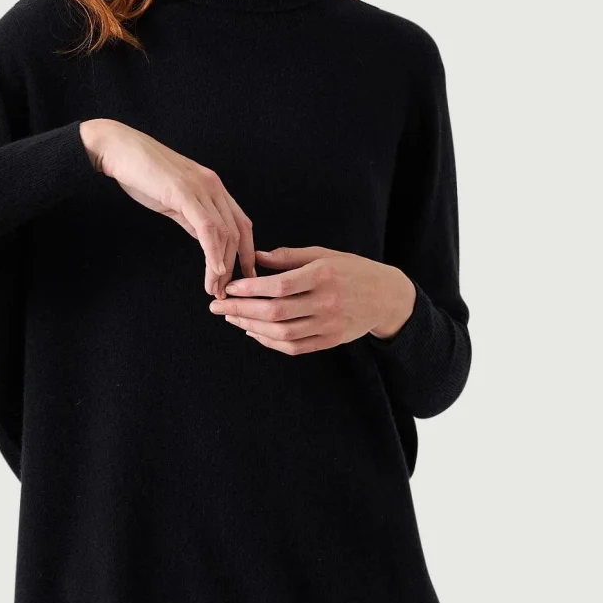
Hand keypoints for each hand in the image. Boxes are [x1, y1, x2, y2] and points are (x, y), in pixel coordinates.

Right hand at [79, 119, 256, 297]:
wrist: (119, 150)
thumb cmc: (142, 173)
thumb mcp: (174, 199)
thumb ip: (191, 217)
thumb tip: (204, 238)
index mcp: (213, 187)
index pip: (241, 223)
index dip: (245, 252)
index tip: (243, 276)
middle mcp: (213, 186)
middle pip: (237, 232)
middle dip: (234, 266)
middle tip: (224, 291)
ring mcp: (201, 188)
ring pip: (224, 233)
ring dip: (222, 265)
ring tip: (214, 287)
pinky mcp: (185, 193)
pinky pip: (207, 228)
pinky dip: (213, 252)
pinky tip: (214, 271)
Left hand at [207, 245, 415, 353]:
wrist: (386, 297)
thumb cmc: (351, 270)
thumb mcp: (323, 254)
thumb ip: (289, 257)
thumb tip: (256, 256)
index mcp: (323, 275)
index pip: (280, 286)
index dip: (250, 288)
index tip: (229, 286)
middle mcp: (326, 303)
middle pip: (276, 312)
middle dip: (241, 310)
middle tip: (217, 306)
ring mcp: (329, 326)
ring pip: (282, 334)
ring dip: (251, 327)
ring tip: (231, 318)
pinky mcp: (330, 342)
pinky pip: (294, 347)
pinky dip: (269, 342)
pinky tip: (252, 332)